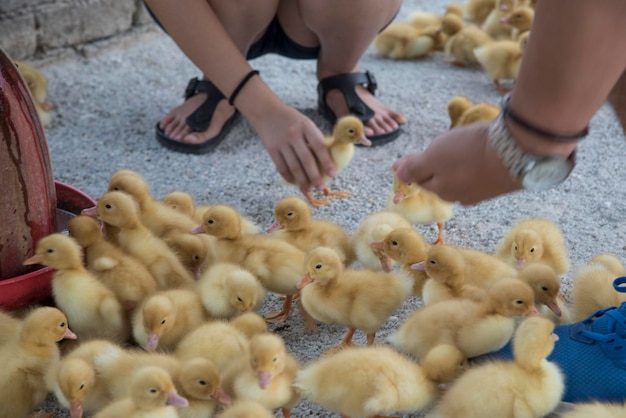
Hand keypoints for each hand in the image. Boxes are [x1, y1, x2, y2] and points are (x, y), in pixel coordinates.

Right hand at [253, 104, 335, 192]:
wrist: (266, 111)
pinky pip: (282, 167)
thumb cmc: (291, 120)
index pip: (319, 146)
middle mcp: (294, 134)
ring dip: (302, 180)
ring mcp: (282, 142)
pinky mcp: (271, 149)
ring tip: (309, 188)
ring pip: (294, 167)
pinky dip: (289, 177)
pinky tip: (295, 182)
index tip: (333, 174)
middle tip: (321, 187)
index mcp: (306, 126)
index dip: (327, 162)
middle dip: (315, 176)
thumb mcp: (305, 123)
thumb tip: (326, 161)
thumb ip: (314, 138)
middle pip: (307, 160)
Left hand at [393, 123, 521, 204]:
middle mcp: (461, 196)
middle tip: (443, 145)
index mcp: (441, 191)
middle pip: (442, 179)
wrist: (519, 151)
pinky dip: (478, 162)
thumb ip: (414, 167)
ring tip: (465, 145)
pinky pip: (481, 172)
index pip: (421, 179)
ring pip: (462, 176)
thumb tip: (397, 174)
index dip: (418, 163)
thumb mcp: (433, 157)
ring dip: (459, 163)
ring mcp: (483, 191)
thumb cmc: (470, 154)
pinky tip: (484, 150)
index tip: (419, 151)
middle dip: (439, 164)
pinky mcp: (501, 182)